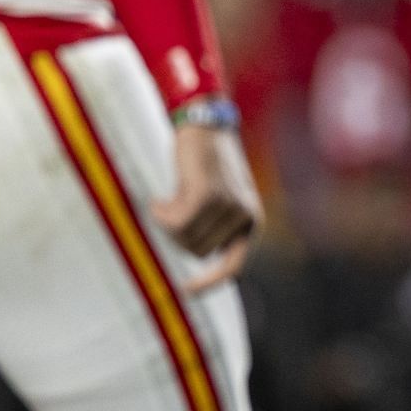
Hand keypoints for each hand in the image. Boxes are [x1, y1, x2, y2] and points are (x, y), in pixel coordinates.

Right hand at [150, 117, 260, 292]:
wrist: (204, 120)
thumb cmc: (207, 160)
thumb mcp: (221, 196)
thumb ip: (217, 224)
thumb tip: (200, 255)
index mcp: (251, 221)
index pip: (233, 267)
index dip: (210, 283)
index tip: (186, 290)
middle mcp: (244, 217)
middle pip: (197, 252)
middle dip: (179, 235)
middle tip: (174, 206)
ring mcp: (227, 207)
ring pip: (184, 238)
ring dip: (169, 222)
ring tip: (172, 196)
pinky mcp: (207, 196)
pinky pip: (174, 223)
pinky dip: (160, 214)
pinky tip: (159, 199)